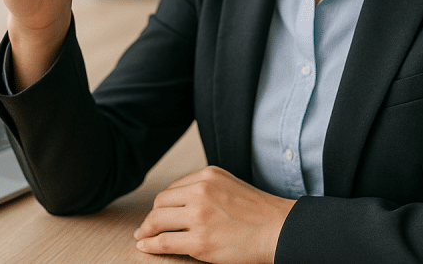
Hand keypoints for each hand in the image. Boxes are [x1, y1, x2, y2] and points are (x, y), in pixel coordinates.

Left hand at [134, 166, 295, 263]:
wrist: (279, 230)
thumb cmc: (259, 212)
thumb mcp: (230, 185)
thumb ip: (207, 187)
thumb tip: (181, 200)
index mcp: (208, 176)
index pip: (174, 188)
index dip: (164, 203)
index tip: (160, 213)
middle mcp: (200, 192)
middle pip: (161, 202)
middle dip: (152, 216)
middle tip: (147, 227)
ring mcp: (198, 217)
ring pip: (157, 221)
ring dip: (146, 230)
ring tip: (143, 237)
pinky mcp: (199, 242)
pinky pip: (164, 242)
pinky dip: (150, 244)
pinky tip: (145, 246)